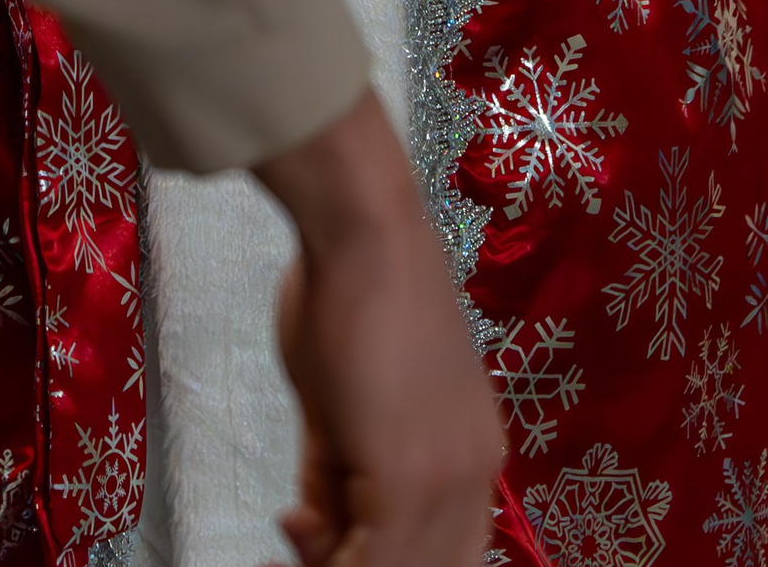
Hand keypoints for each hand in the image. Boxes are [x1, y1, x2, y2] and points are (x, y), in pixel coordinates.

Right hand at [255, 92, 502, 566]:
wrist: (362, 233)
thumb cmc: (347, 294)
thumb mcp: (340, 407)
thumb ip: (337, 476)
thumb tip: (314, 527)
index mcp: (473, 454)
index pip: (441, 552)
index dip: (375, 558)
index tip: (312, 530)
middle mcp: (476, 475)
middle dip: (352, 563)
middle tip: (299, 532)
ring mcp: (449, 481)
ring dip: (335, 561)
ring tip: (291, 526)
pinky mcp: (409, 482)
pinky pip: (373, 564)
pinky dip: (326, 560)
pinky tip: (290, 524)